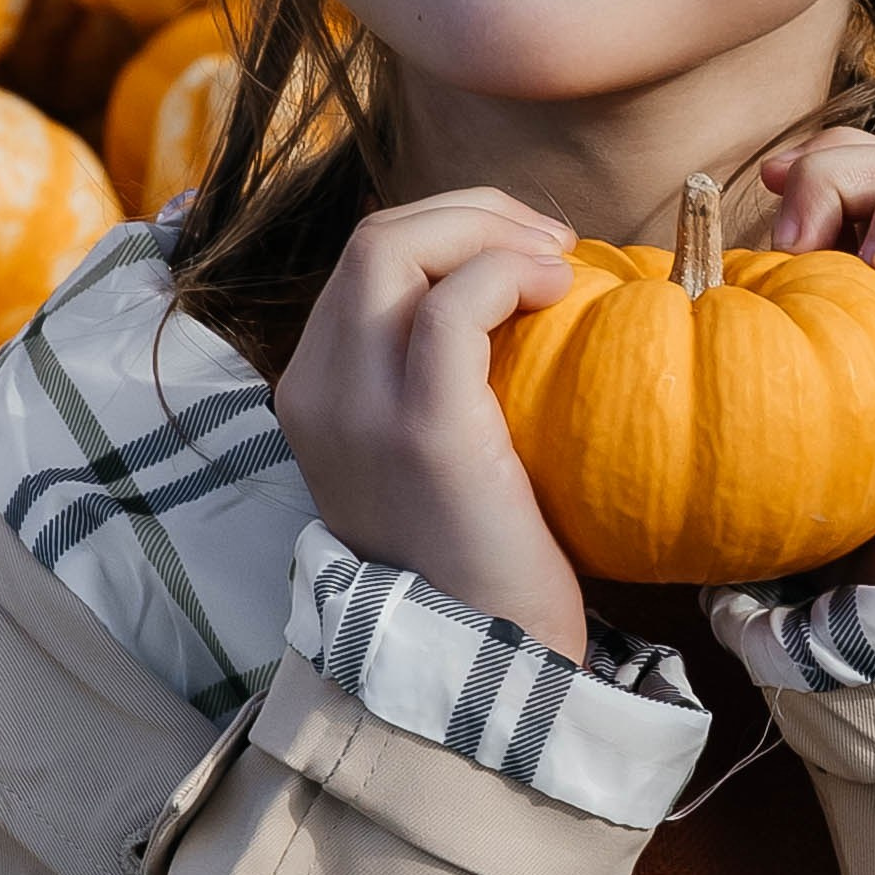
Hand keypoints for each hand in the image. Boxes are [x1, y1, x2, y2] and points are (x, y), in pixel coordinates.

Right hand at [276, 190, 587, 659]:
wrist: (482, 662)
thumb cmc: (480, 560)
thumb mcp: (428, 459)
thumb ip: (431, 384)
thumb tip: (506, 299)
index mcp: (314, 394)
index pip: (365, 261)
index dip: (450, 230)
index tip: (526, 251)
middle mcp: (317, 392)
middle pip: (374, 236)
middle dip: (471, 212)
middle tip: (549, 240)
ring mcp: (360, 409)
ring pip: (394, 246)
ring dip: (488, 228)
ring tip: (557, 258)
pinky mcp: (424, 430)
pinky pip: (453, 305)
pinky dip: (507, 272)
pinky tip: (559, 290)